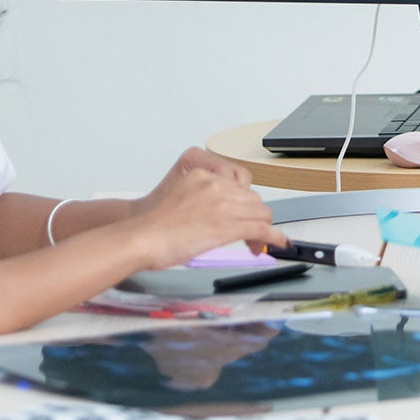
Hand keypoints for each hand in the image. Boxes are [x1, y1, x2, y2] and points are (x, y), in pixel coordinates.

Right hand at [126, 150, 284, 266]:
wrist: (140, 237)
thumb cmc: (152, 224)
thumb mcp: (178, 197)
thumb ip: (200, 200)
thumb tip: (215, 217)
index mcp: (203, 175)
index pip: (238, 185)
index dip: (244, 204)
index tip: (242, 215)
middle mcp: (216, 185)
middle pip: (252, 198)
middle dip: (254, 217)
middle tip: (248, 235)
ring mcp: (223, 204)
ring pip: (260, 212)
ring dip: (262, 228)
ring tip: (255, 244)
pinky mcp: (228, 225)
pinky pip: (261, 229)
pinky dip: (275, 237)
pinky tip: (279, 243)